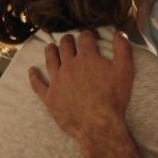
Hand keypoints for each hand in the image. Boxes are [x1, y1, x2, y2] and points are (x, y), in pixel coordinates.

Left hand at [28, 30, 133, 145]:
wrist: (99, 126)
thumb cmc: (113, 99)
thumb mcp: (125, 71)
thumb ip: (122, 49)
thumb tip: (119, 32)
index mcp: (86, 58)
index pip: (85, 38)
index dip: (88, 34)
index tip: (90, 35)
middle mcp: (68, 66)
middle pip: (65, 46)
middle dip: (68, 40)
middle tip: (69, 39)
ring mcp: (57, 81)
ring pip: (50, 60)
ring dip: (50, 51)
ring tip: (50, 47)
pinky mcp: (50, 97)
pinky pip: (38, 84)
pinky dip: (34, 76)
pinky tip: (32, 71)